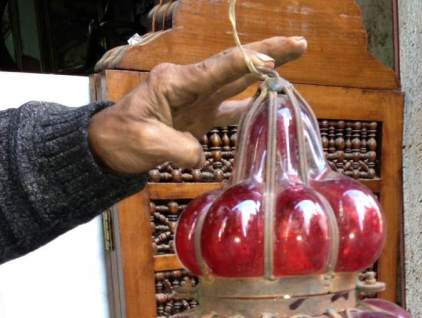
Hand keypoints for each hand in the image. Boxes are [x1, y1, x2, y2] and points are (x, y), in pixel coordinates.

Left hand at [88, 36, 306, 174]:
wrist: (107, 147)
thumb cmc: (121, 140)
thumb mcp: (147, 144)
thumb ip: (180, 148)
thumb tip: (202, 154)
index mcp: (174, 82)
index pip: (220, 68)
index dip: (250, 62)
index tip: (275, 57)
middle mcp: (188, 85)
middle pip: (234, 67)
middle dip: (268, 54)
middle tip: (300, 44)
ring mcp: (195, 100)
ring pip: (236, 84)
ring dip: (263, 75)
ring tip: (292, 64)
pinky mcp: (197, 117)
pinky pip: (228, 109)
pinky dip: (248, 107)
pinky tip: (268, 105)